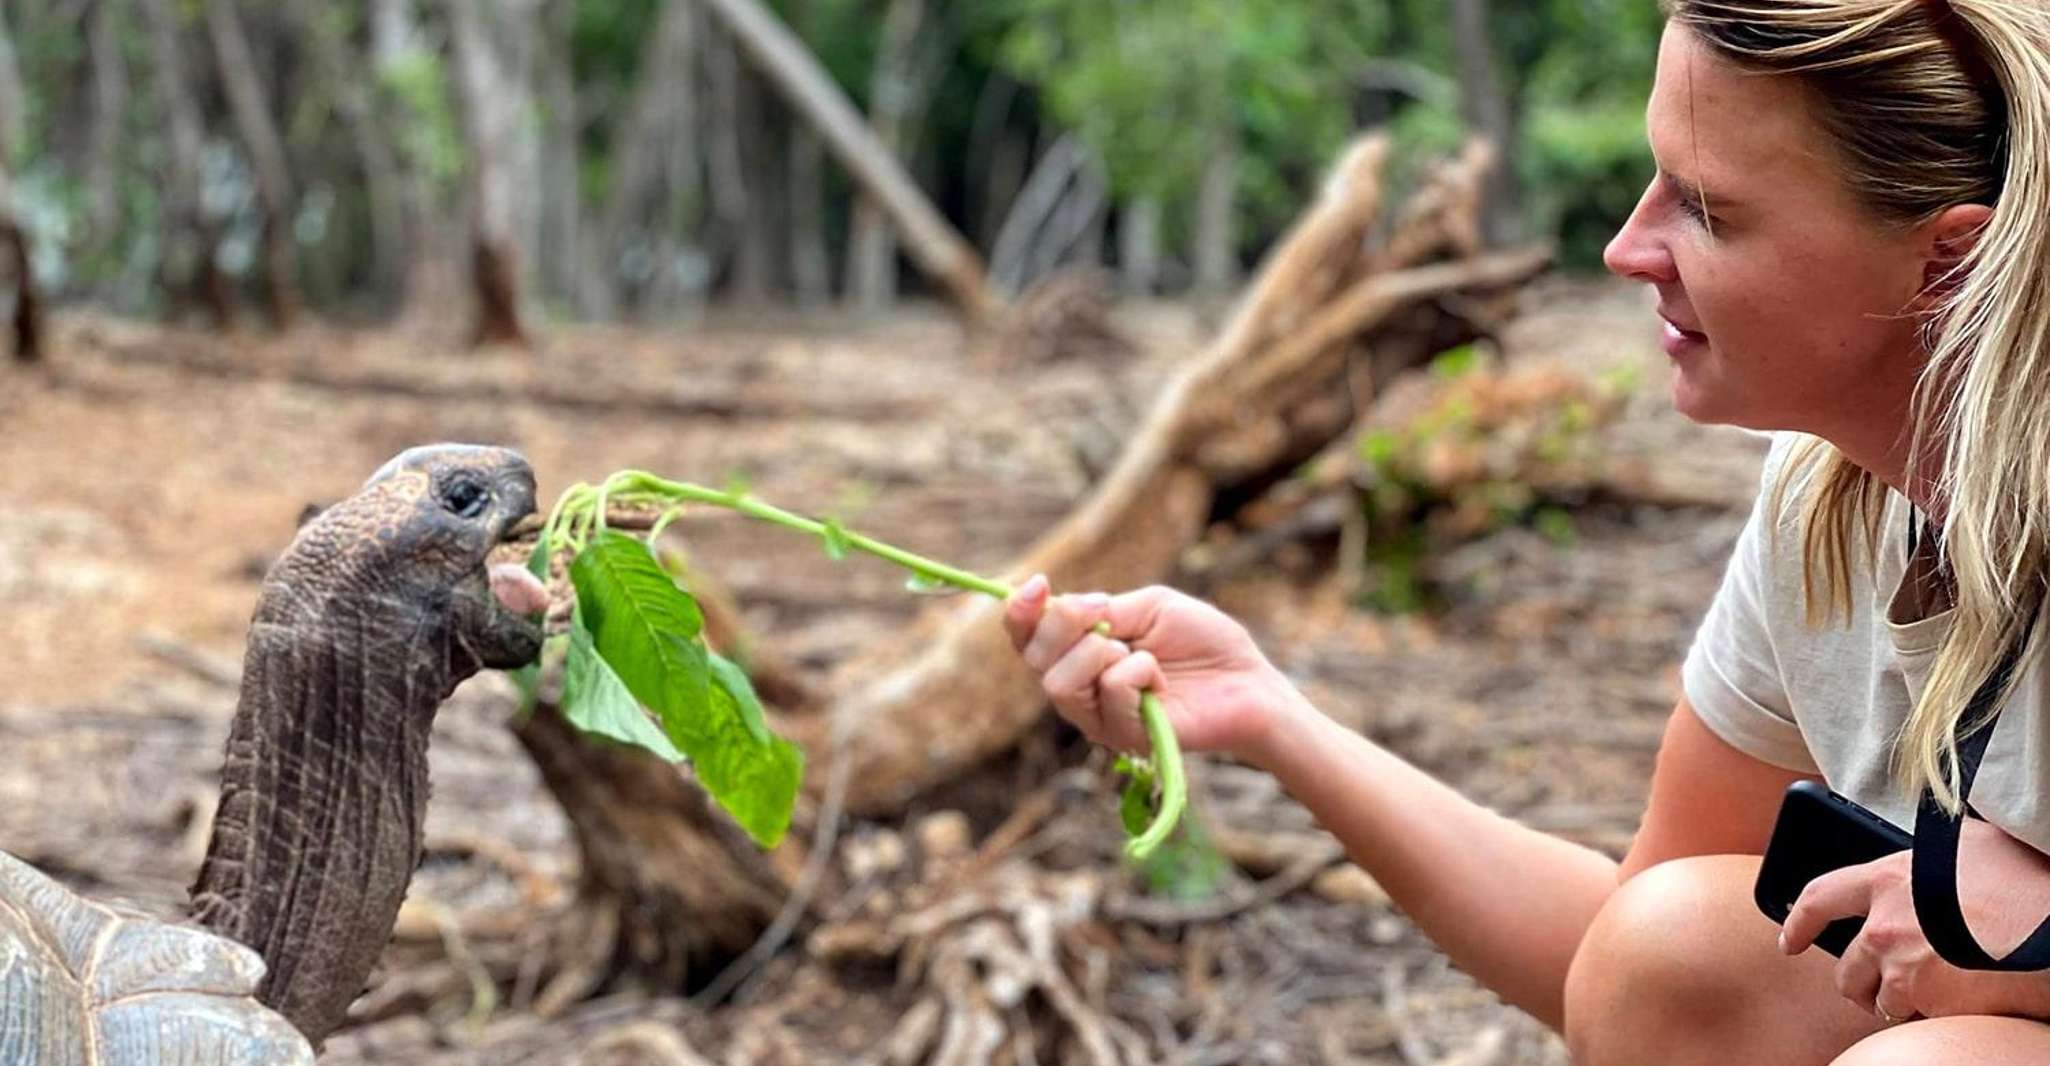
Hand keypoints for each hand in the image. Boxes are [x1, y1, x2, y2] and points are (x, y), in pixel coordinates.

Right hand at [1001, 575, 1307, 761]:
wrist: (1248, 681)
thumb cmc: (1203, 643)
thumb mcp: (1149, 607)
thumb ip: (1104, 609)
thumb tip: (1064, 606)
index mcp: (1079, 654)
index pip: (1027, 640)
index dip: (1020, 612)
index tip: (1036, 583)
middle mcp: (1081, 690)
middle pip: (1035, 659)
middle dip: (1062, 625)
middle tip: (1101, 613)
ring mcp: (1099, 717)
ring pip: (1060, 682)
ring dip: (1097, 652)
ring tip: (1138, 652)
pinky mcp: (1124, 736)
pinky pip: (1111, 690)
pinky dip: (1139, 670)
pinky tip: (1160, 678)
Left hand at [1781, 818, 2049, 1022]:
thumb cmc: (2023, 880)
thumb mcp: (1968, 848)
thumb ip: (1931, 859)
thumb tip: (1929, 859)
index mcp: (1888, 879)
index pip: (1821, 897)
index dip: (1799, 921)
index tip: (1789, 939)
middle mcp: (1884, 924)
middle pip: (1847, 968)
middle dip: (1859, 982)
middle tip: (1877, 987)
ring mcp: (1901, 965)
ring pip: (1878, 999)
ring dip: (1896, 1001)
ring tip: (1929, 993)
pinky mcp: (1923, 999)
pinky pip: (1911, 1018)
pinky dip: (1927, 1017)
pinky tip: (1955, 1002)